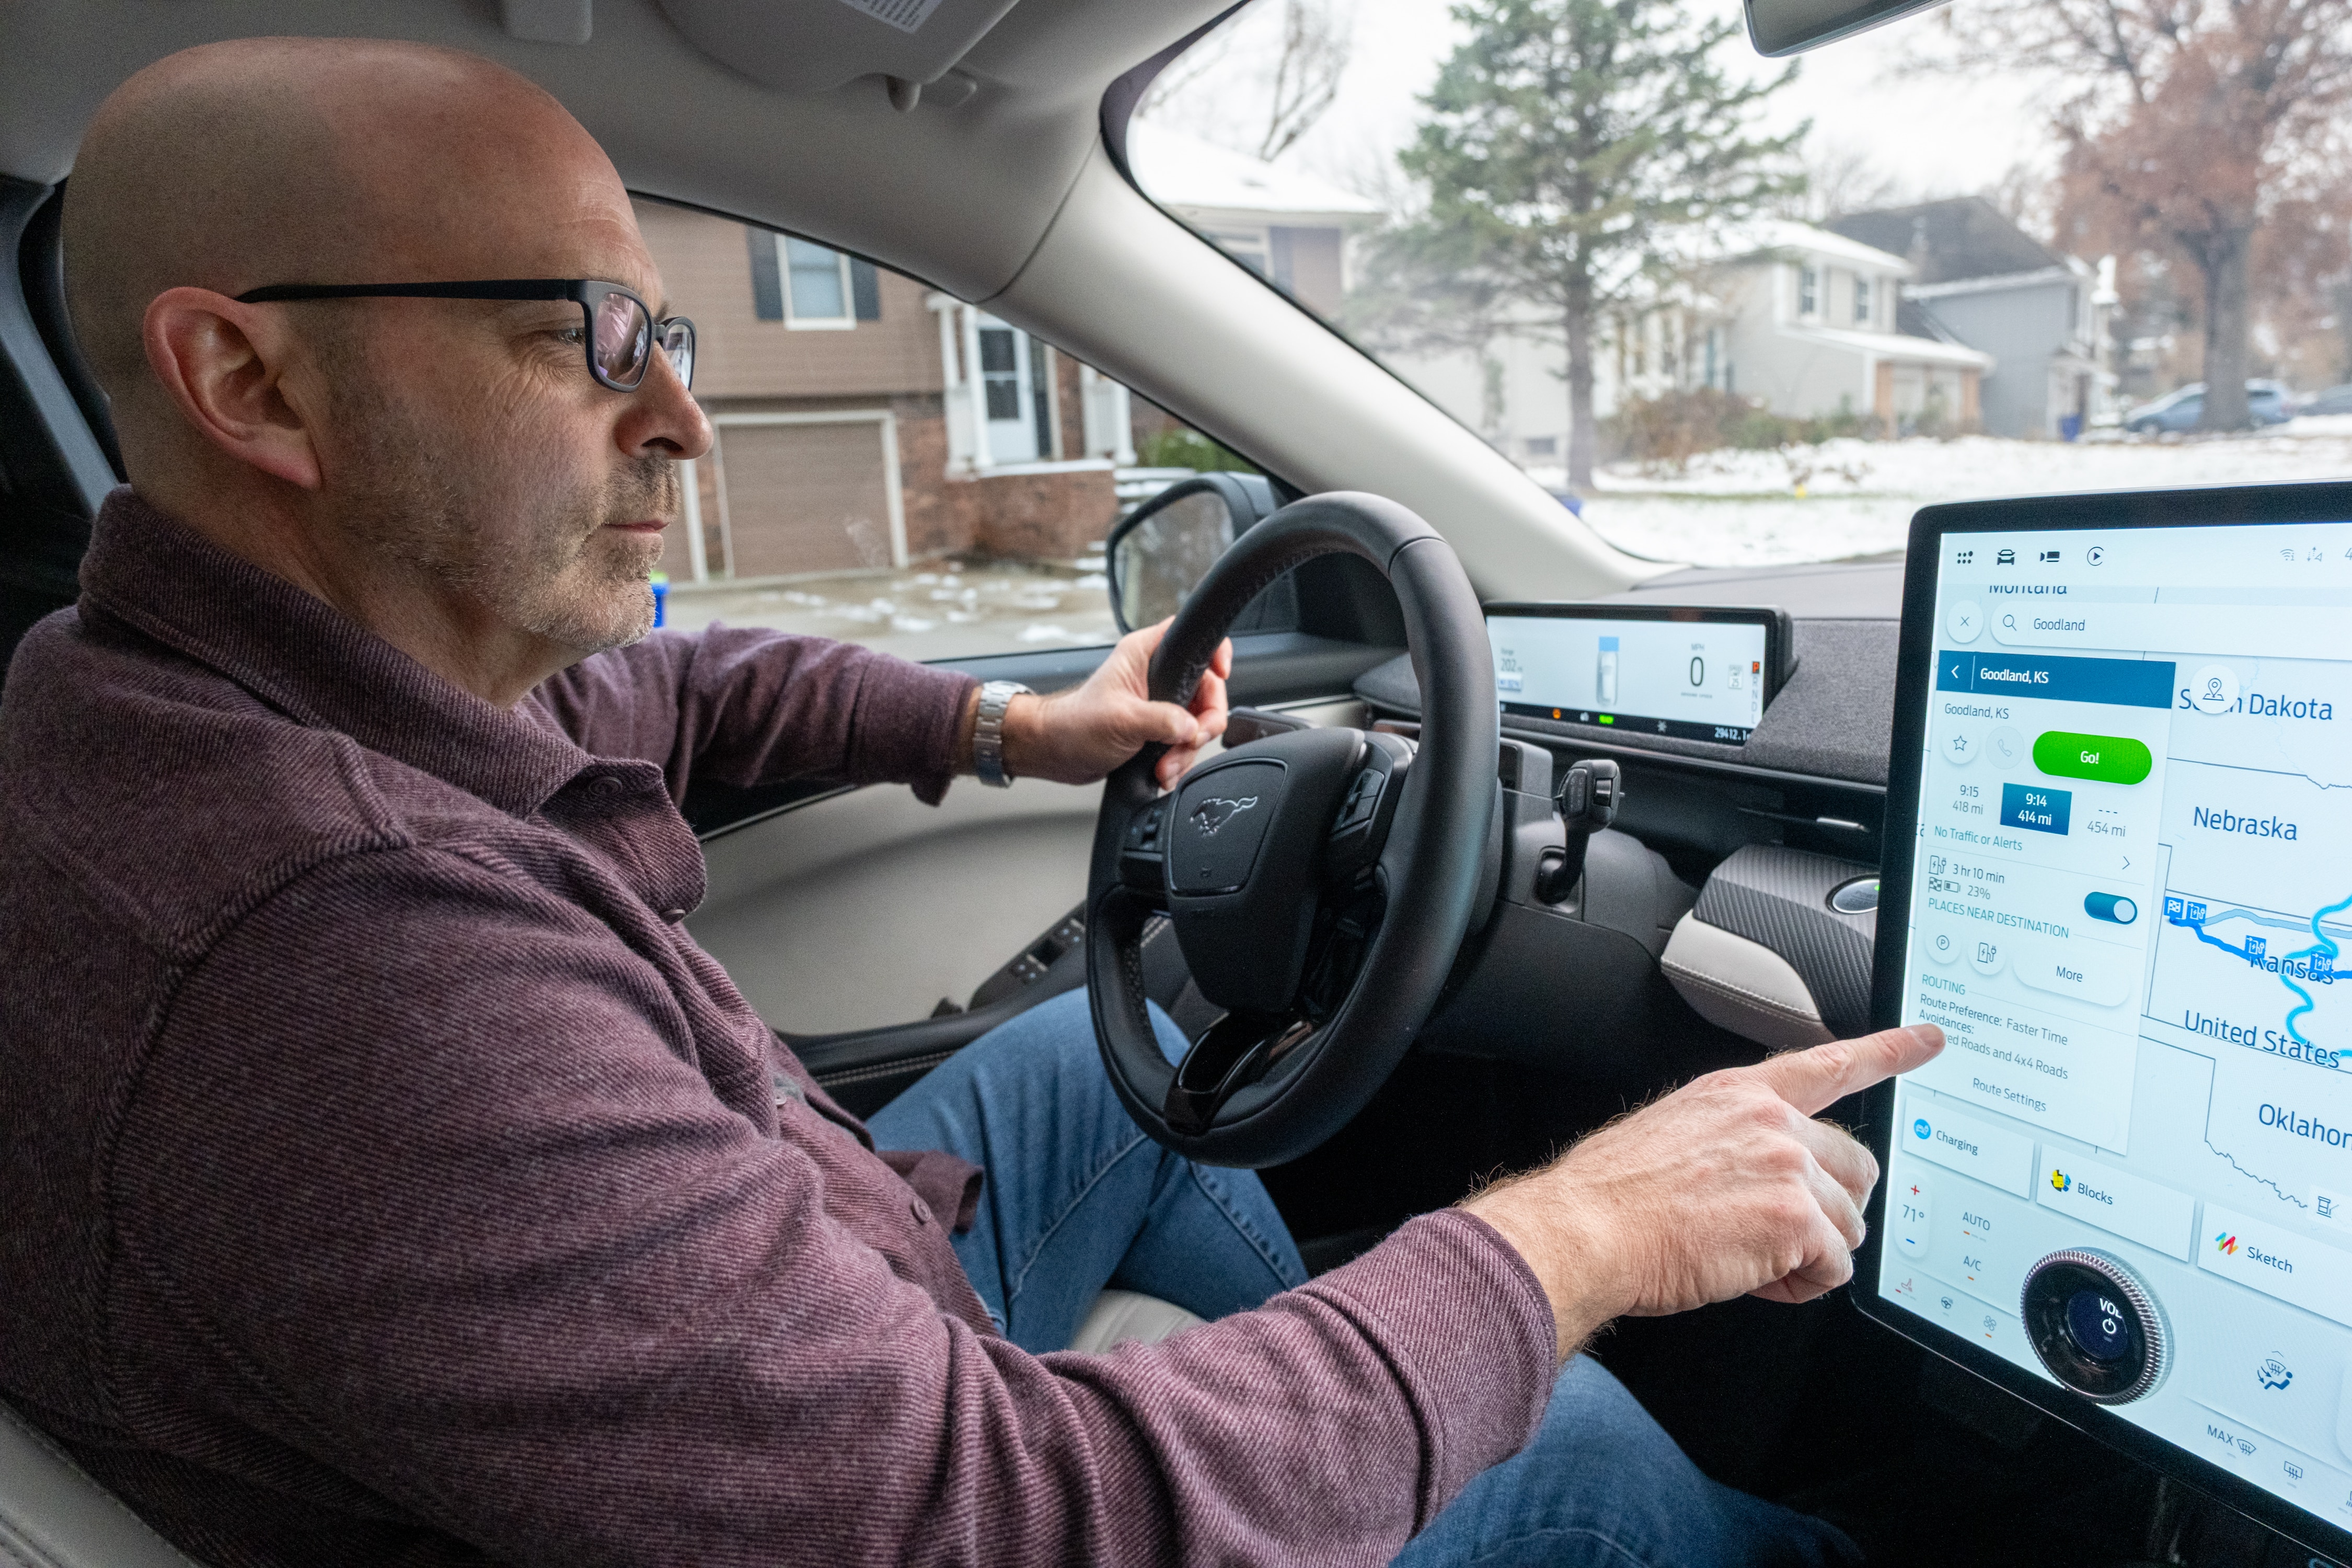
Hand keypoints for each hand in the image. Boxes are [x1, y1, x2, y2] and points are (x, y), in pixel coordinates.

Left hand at [992, 619, 1231, 788]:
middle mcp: (1155, 674)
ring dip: (1186, 750)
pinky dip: (1178, 759)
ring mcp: (1158, 702)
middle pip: (1206, 689)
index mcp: (1145, 654)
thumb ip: (1163, 720)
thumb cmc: (1074, 724)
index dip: (1214, 653)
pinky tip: (1163, 770)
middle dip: (1201, 723)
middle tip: (1188, 741)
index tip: (1221, 674)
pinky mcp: (1157, 727)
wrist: (1056, 752)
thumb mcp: (1122, 719)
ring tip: (1165, 765)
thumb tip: (1191, 728)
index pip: (1192, 637)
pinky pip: (1184, 741)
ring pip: (1197, 721)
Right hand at [1464, 1024, 1943, 1360]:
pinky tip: (1760, 1279)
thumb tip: (1764, 1182)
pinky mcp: (1795, 1217)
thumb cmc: (1613, 1197)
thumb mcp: (1675, 1139)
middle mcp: (1771, 1120)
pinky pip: (1836, 1265)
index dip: (1888, 1051)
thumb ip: (1735, 1143)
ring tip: (1754, 1262)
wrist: (1586, 1229)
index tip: (1928, 1040)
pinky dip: (1803, 1285)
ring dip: (1811, 1253)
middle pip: (1856, 1165)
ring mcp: (1787, 1164)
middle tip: (1781, 1237)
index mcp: (1739, 1094)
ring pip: (1849, 1223)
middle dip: (1831, 1209)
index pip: (1828, 1064)